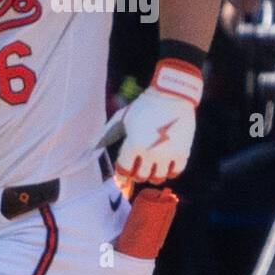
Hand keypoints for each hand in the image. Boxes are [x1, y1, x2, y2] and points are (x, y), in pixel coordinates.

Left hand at [98, 60, 202, 183]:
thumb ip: (105, 135)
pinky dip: (169, 171)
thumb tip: (91, 148)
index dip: (121, 172)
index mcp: (133, 145)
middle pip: (140, 177)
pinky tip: (165, 164)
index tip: (123, 170)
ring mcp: (168, 154)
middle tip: (137, 167)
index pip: (123, 171)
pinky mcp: (183, 152)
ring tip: (151, 167)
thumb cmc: (143, 107)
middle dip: (136, 174)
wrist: (172, 96)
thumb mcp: (121, 119)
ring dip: (152, 175)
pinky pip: (175, 172)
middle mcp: (151, 152)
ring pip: (158, 178)